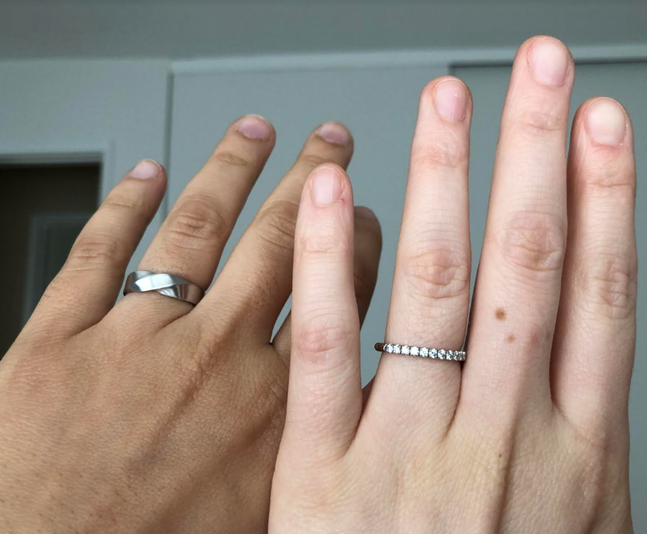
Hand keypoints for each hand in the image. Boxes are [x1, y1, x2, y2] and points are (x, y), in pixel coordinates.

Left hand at [0, 119, 381, 532]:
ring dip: (230, 171)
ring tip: (254, 133)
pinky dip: (123, 204)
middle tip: (330, 143)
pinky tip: (145, 175)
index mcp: (268, 406)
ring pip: (195, 227)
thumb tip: (352, 420)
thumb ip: (309, 452)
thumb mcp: (265, 516)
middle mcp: (211, 358)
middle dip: (312, 180)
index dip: (354, 244)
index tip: (364, 216)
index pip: (331, 295)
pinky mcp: (59, 339)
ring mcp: (134, 339)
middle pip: (277, 242)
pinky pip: (97, 251)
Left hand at [271, 36, 636, 532]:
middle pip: (527, 266)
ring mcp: (409, 449)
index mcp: (572, 456)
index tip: (601, 124)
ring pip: (433, 289)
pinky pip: (327, 350)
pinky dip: (331, 264)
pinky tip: (331, 195)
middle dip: (534, 154)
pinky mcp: (323, 470)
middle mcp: (500, 437)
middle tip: (534, 67)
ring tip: (446, 101)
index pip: (601, 296)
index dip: (607, 199)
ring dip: (442, 183)